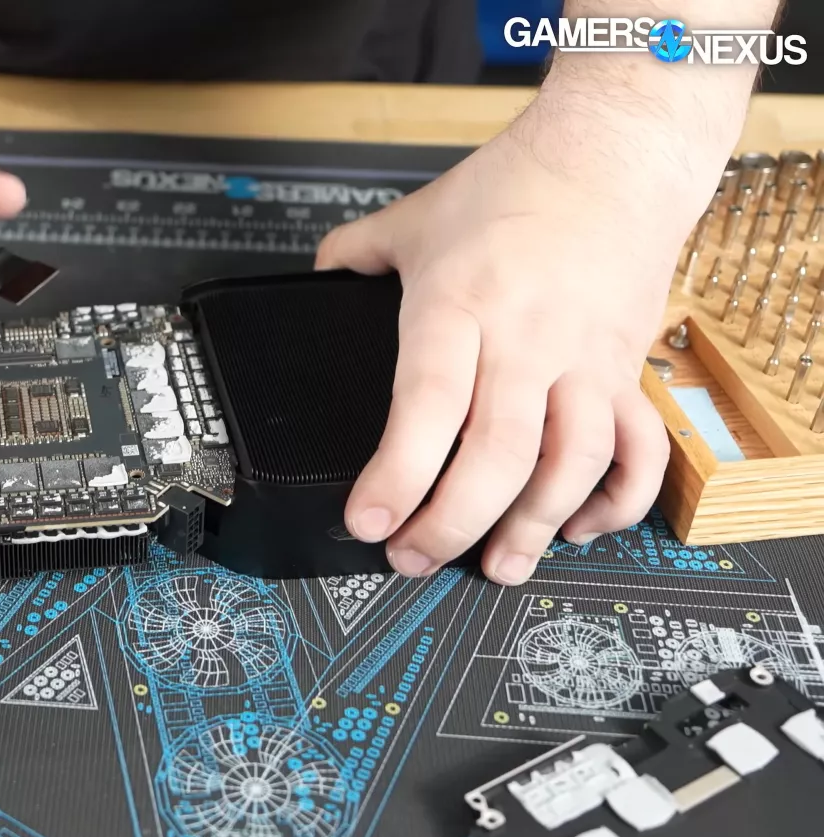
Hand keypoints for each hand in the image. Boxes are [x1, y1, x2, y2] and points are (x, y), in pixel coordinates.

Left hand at [314, 99, 687, 585]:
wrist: (612, 156)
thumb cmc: (509, 187)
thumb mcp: (412, 219)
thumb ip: (352, 258)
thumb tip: (310, 285)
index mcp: (459, 304)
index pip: (427, 403)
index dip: (399, 473)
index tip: (369, 521)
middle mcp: (526, 339)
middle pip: (498, 453)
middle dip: (453, 522)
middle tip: (413, 560)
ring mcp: (583, 358)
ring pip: (571, 461)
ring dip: (534, 526)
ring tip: (498, 568)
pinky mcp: (625, 369)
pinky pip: (637, 448)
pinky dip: (616, 498)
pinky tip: (577, 526)